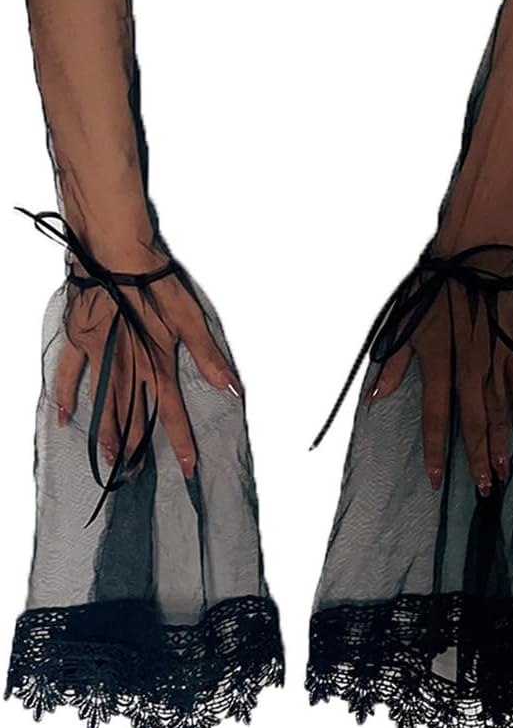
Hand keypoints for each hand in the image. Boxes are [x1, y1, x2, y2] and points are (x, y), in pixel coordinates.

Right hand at [55, 246, 242, 479]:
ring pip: (103, 404)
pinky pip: (69, 375)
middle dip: (138, 447)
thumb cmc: (155, 282)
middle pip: (133, 415)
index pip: (171, 411)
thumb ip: (208, 357)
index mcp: (156, 362)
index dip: (181, 441)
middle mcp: (127, 366)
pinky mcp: (79, 340)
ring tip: (111, 460)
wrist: (116, 254)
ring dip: (107, 433)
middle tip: (136, 474)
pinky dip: (66, 397)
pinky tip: (65, 418)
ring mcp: (99, 355)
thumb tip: (232, 385)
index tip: (187, 467)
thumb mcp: (190, 318)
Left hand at [364, 248, 512, 496]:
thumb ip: (394, 364)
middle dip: (477, 459)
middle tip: (483, 490)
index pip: (436, 419)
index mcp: (440, 366)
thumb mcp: (405, 324)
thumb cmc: (435, 290)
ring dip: (501, 444)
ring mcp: (495, 362)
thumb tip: (377, 393)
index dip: (435, 452)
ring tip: (503, 472)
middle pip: (475, 424)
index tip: (436, 480)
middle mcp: (470, 372)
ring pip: (500, 412)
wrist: (476, 261)